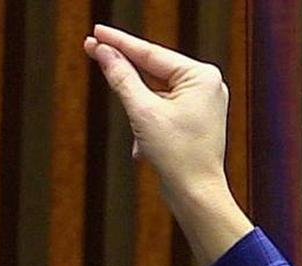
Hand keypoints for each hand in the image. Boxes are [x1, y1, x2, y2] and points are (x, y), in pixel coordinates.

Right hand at [84, 24, 252, 265]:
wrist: (197, 197)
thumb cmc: (179, 157)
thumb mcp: (142, 111)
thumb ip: (121, 77)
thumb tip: (103, 51)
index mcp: (202, 77)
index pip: (152, 53)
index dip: (120, 43)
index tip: (96, 33)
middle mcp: (208, 86)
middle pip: (155, 72)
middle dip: (128, 76)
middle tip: (93, 50)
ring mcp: (203, 105)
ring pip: (156, 95)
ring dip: (139, 113)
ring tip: (139, 136)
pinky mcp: (196, 122)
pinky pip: (163, 112)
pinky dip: (148, 125)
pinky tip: (144, 149)